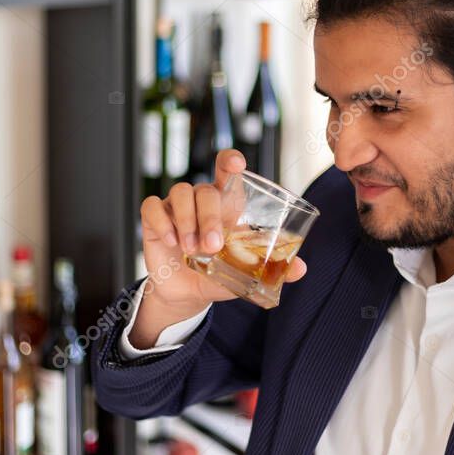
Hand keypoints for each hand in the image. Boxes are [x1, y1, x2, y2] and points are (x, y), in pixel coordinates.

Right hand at [139, 149, 307, 313]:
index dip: (230, 160)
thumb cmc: (219, 275)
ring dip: (188, 222)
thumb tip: (301, 269)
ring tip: (193, 251)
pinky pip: (152, 207)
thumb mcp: (245, 273)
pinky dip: (162, 223)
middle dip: (209, 218)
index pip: (226, 171)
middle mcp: (201, 200)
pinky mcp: (154, 218)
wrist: (187, 294)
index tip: (236, 164)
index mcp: (226, 205)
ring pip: (180, 193)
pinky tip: (171, 242)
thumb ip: (270, 268)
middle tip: (212, 246)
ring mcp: (176, 206)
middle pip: (205, 190)